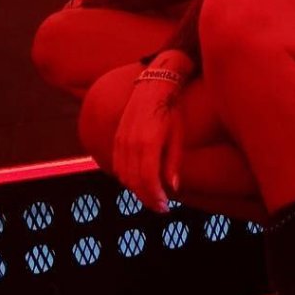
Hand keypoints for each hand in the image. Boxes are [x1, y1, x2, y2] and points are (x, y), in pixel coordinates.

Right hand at [112, 76, 185, 212]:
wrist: (154, 87)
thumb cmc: (171, 111)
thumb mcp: (177, 136)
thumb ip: (173, 163)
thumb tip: (173, 188)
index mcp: (148, 144)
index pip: (148, 180)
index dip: (155, 197)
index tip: (165, 208)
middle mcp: (131, 144)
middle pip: (135, 182)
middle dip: (147, 198)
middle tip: (160, 207)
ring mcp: (120, 141)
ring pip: (124, 176)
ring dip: (136, 190)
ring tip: (151, 196)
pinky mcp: (116, 139)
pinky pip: (118, 166)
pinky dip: (126, 178)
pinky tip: (138, 182)